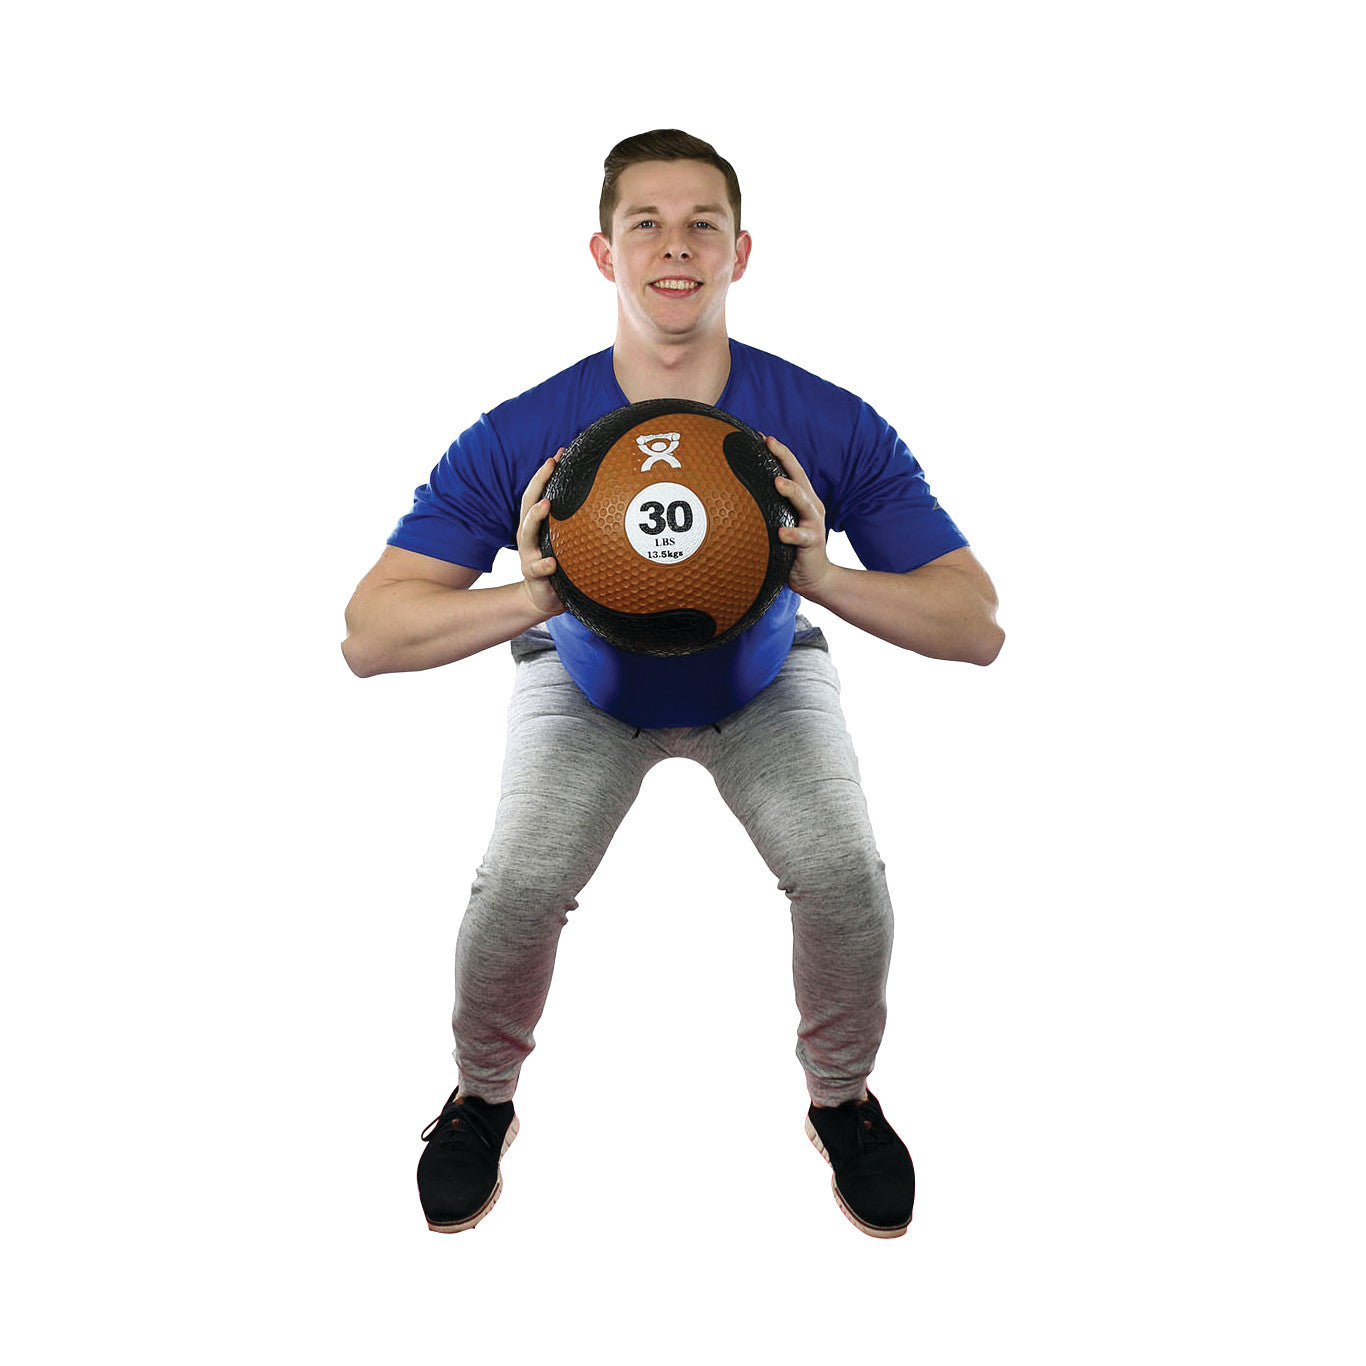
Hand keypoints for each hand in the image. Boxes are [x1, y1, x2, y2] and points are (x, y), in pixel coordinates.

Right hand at [517, 451, 566, 617]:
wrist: (545, 598)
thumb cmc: (562, 566)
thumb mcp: (570, 541)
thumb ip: (580, 523)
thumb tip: (609, 500)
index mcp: (538, 525)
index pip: (539, 492)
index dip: (546, 472)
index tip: (560, 453)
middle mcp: (530, 536)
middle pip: (528, 503)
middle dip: (539, 482)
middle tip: (550, 465)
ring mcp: (529, 554)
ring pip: (526, 533)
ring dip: (536, 517)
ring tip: (547, 505)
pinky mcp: (533, 575)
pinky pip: (537, 569)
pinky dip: (544, 565)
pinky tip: (552, 562)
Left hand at [766, 435, 832, 594]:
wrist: (814, 576)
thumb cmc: (791, 547)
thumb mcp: (780, 521)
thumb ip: (767, 507)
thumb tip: (734, 494)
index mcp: (802, 498)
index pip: (790, 469)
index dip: (778, 451)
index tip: (761, 436)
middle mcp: (810, 506)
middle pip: (799, 477)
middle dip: (785, 458)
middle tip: (770, 443)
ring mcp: (813, 524)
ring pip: (804, 503)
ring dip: (791, 491)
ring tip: (777, 483)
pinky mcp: (812, 543)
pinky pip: (802, 538)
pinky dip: (792, 534)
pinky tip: (782, 533)